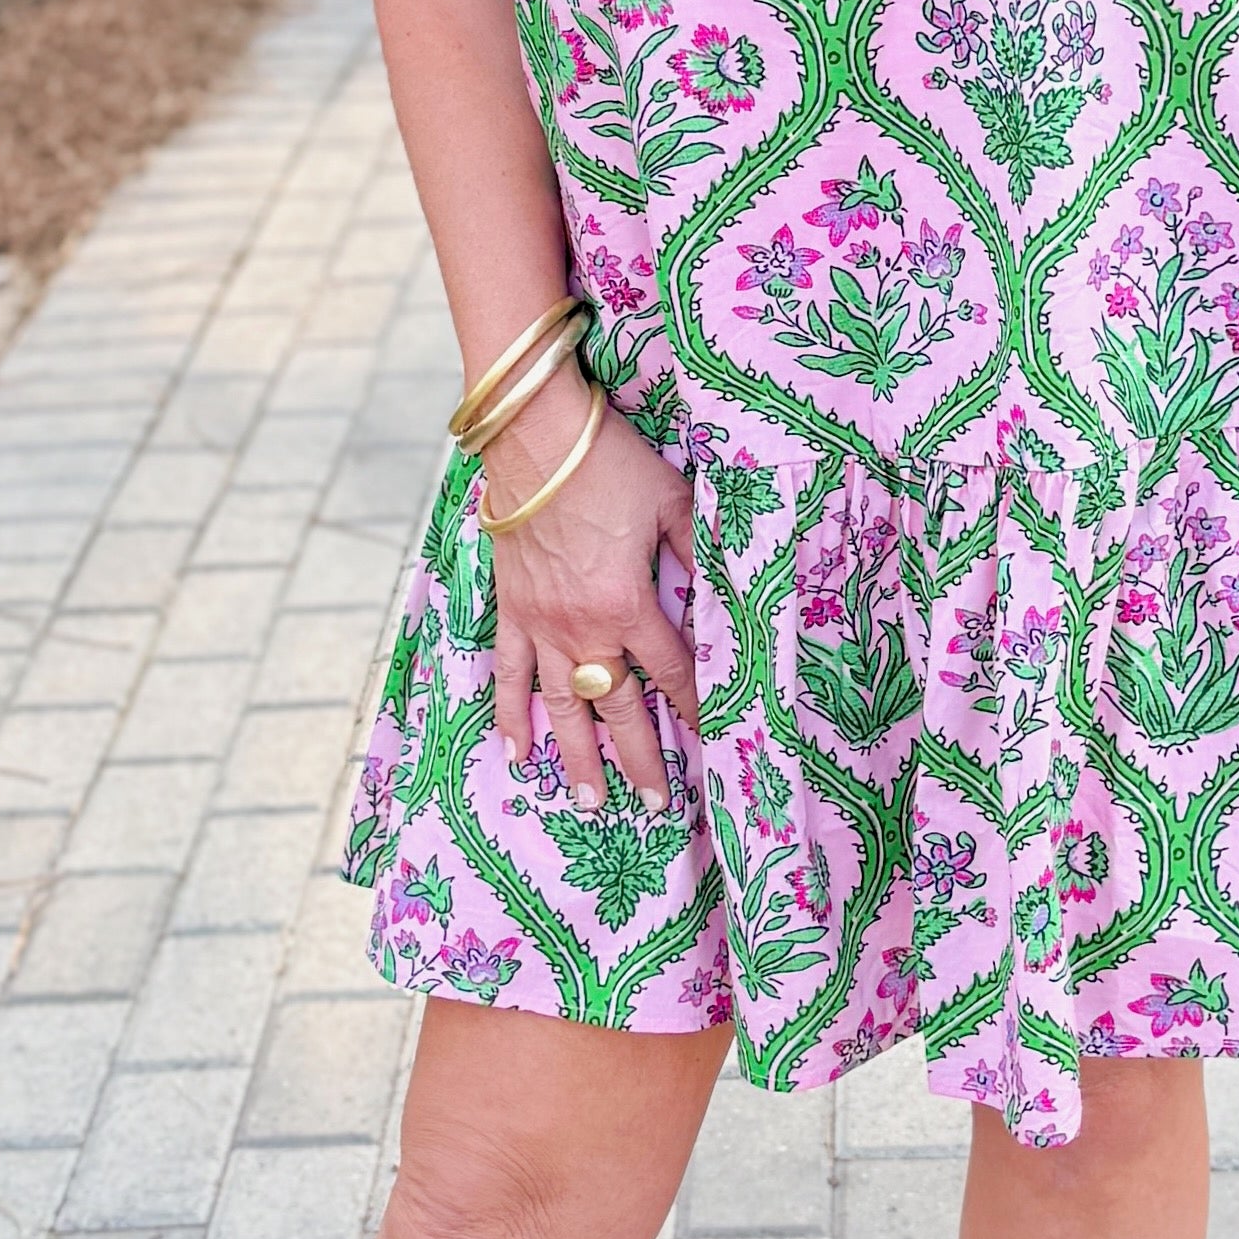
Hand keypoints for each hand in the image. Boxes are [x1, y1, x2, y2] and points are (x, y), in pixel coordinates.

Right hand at [484, 381, 699, 807]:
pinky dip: (511, 714)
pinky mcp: (510, 609)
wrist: (532, 436)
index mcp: (630, 604)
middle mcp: (584, 626)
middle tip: (654, 803)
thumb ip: (698, 548)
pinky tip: (517, 752)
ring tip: (590, 799)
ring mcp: (540, 623)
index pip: (672, 674)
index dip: (695, 709)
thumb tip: (730, 582)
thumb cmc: (607, 461)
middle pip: (617, 708)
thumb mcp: (671, 500)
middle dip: (638, 758)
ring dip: (577, 756)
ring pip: (562, 705)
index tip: (713, 742)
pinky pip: (507, 673)